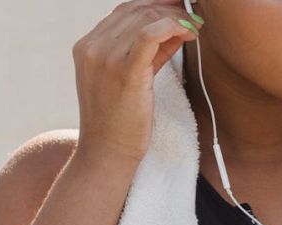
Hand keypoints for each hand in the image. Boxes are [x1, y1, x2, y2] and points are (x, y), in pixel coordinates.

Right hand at [72, 0, 203, 164]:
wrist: (106, 154)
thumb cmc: (119, 121)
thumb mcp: (128, 79)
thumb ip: (148, 52)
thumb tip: (175, 29)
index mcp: (86, 46)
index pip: (124, 10)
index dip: (155, 6)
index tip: (179, 10)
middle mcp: (92, 47)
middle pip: (136, 10)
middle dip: (169, 9)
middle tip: (193, 16)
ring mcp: (104, 58)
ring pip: (146, 18)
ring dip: (176, 18)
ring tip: (195, 28)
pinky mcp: (124, 72)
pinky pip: (150, 34)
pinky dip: (173, 26)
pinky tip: (189, 33)